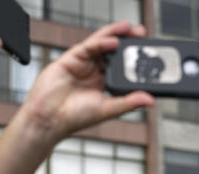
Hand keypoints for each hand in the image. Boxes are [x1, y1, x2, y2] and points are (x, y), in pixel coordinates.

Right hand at [20, 21, 154, 141]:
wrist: (48, 119)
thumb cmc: (73, 118)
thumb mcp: (107, 109)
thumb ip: (128, 103)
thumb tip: (150, 100)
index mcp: (103, 82)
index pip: (122, 65)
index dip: (135, 57)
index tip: (150, 52)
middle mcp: (94, 70)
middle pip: (114, 50)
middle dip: (128, 41)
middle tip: (143, 34)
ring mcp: (83, 63)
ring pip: (102, 44)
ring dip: (116, 34)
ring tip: (130, 29)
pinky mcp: (71, 58)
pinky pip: (88, 47)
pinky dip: (101, 43)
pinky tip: (113, 42)